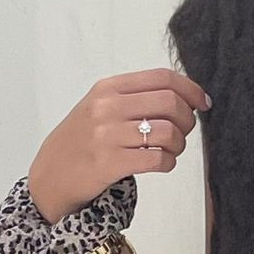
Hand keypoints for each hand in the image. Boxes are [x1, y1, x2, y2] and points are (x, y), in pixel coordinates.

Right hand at [28, 67, 211, 224]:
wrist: (50, 175)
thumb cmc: (81, 142)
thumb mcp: (100, 107)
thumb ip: (134, 98)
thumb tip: (182, 97)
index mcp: (108, 88)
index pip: (162, 78)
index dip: (190, 89)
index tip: (203, 103)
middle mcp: (107, 107)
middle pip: (169, 103)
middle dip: (187, 120)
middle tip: (184, 132)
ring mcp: (107, 135)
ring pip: (167, 132)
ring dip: (179, 144)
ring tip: (171, 150)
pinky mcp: (110, 163)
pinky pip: (157, 159)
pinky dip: (168, 163)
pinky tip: (162, 164)